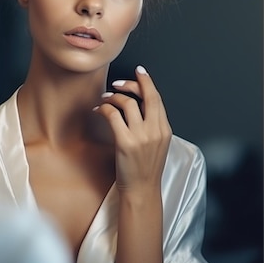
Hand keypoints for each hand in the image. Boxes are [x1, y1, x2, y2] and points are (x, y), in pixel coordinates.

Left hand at [93, 65, 171, 194]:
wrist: (141, 191)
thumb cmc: (145, 170)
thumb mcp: (157, 145)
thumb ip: (153, 126)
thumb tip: (140, 106)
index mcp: (165, 130)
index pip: (157, 98)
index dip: (147, 82)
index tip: (139, 72)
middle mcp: (155, 131)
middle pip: (146, 96)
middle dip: (131, 83)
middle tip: (117, 83)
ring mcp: (141, 137)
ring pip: (127, 103)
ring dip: (112, 97)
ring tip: (105, 100)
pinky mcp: (125, 142)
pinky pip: (113, 115)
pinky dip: (104, 109)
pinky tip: (99, 111)